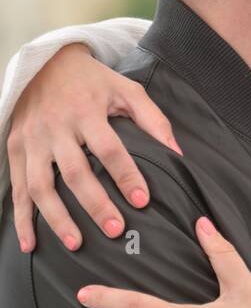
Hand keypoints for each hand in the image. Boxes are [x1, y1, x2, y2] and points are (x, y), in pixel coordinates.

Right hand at [9, 42, 179, 252]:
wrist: (46, 63)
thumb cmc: (94, 82)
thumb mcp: (127, 90)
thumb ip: (154, 121)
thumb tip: (177, 154)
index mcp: (86, 110)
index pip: (109, 148)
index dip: (126, 176)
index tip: (142, 201)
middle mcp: (56, 126)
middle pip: (76, 171)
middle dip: (95, 204)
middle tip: (115, 230)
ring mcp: (32, 139)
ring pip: (41, 185)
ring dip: (57, 218)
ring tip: (77, 244)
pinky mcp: (15, 148)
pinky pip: (17, 188)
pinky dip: (21, 218)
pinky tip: (30, 243)